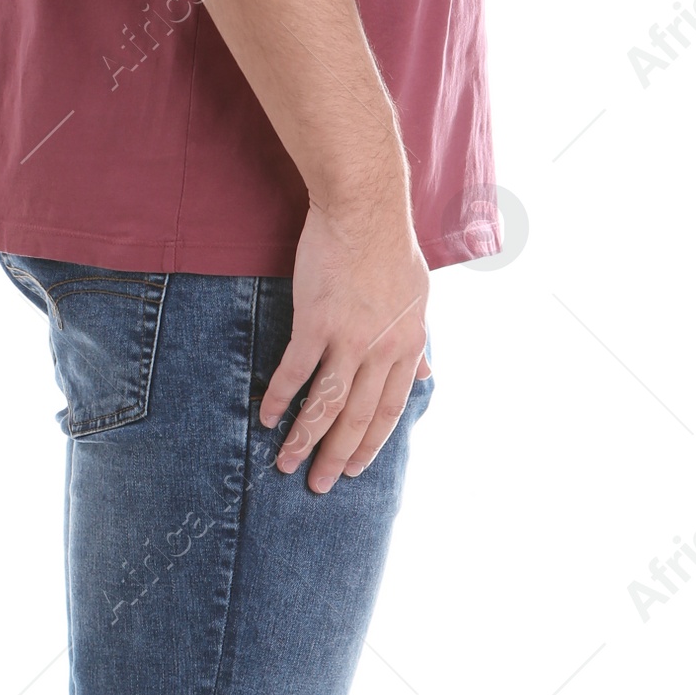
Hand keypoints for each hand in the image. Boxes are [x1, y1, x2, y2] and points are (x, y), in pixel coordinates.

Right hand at [261, 198, 430, 492]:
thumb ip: (416, 342)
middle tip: (318, 486)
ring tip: (285, 464)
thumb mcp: (417, 299)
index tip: (354, 469)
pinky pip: (296, 371)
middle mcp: (382, 349)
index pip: (390, 410)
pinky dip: (281, 398)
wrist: (365, 208)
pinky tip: (267, 416)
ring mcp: (350, 338)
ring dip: (305, 439)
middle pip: (358, 418)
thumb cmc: (388, 248)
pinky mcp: (316, 322)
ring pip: (327, 404)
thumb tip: (429, 372)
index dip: (370, 444)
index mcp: (408, 345)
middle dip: (336, 456)